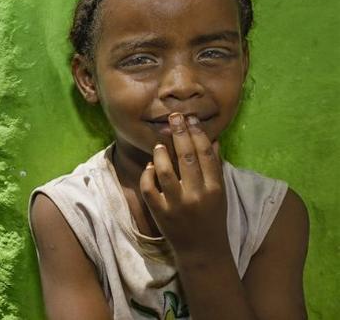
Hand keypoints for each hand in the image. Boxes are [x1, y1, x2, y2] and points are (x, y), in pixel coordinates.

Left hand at [139, 113, 228, 261]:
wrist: (202, 251)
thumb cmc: (212, 217)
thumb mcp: (220, 193)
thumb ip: (215, 167)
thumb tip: (213, 139)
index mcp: (215, 189)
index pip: (206, 154)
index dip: (198, 134)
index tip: (191, 119)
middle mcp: (197, 196)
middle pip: (187, 158)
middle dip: (180, 134)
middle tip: (174, 117)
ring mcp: (177, 205)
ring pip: (166, 172)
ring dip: (161, 155)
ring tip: (160, 145)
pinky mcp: (160, 213)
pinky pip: (149, 189)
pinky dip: (148, 174)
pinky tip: (150, 166)